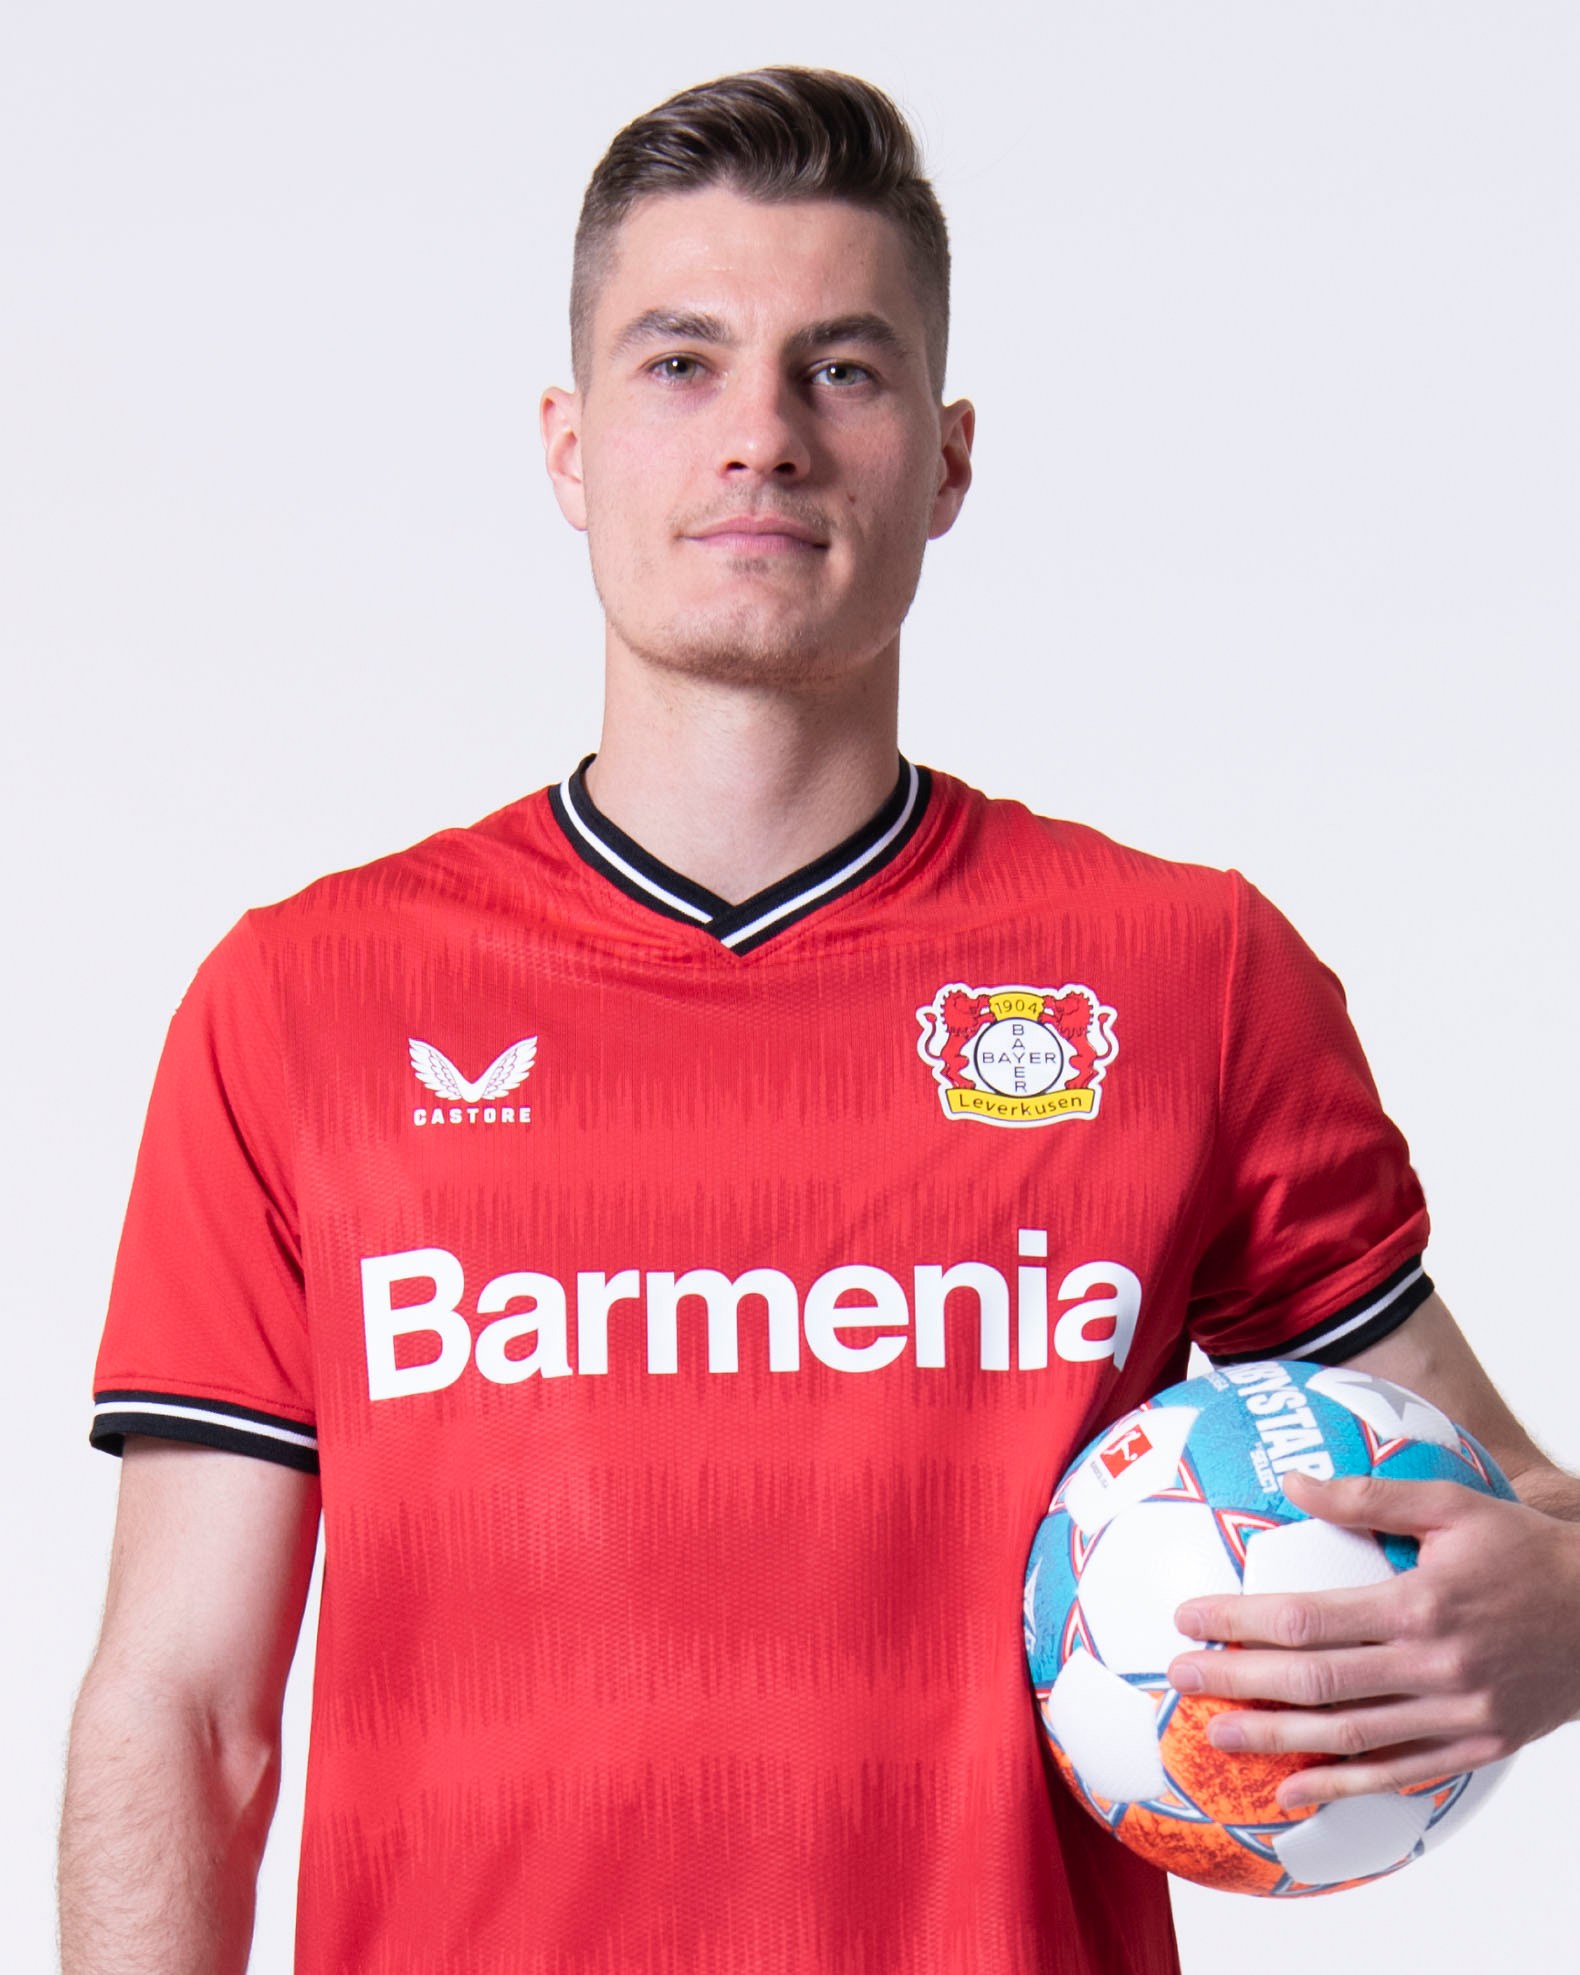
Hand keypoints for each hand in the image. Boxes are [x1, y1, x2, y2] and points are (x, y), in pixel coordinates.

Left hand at [1165, 1470, 1579, 1809]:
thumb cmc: (1526, 1549)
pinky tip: (1295, 1792)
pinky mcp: (1477, 1747)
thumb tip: (1290, 1481)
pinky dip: (1344, 1788)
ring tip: (1218, 1737)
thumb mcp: (1453, 1503)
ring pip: (1352, 1739)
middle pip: (1316, 1683)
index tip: (1189, 1617)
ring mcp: (1457, 1716)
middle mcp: (1434, 1667)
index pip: (1308, 1618)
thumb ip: (1368, 1498)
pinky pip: (1401, 1776)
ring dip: (1278, 1742)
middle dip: (1239, 1683)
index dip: (1241, 1620)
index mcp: (1419, 1604)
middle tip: (1180, 1681)